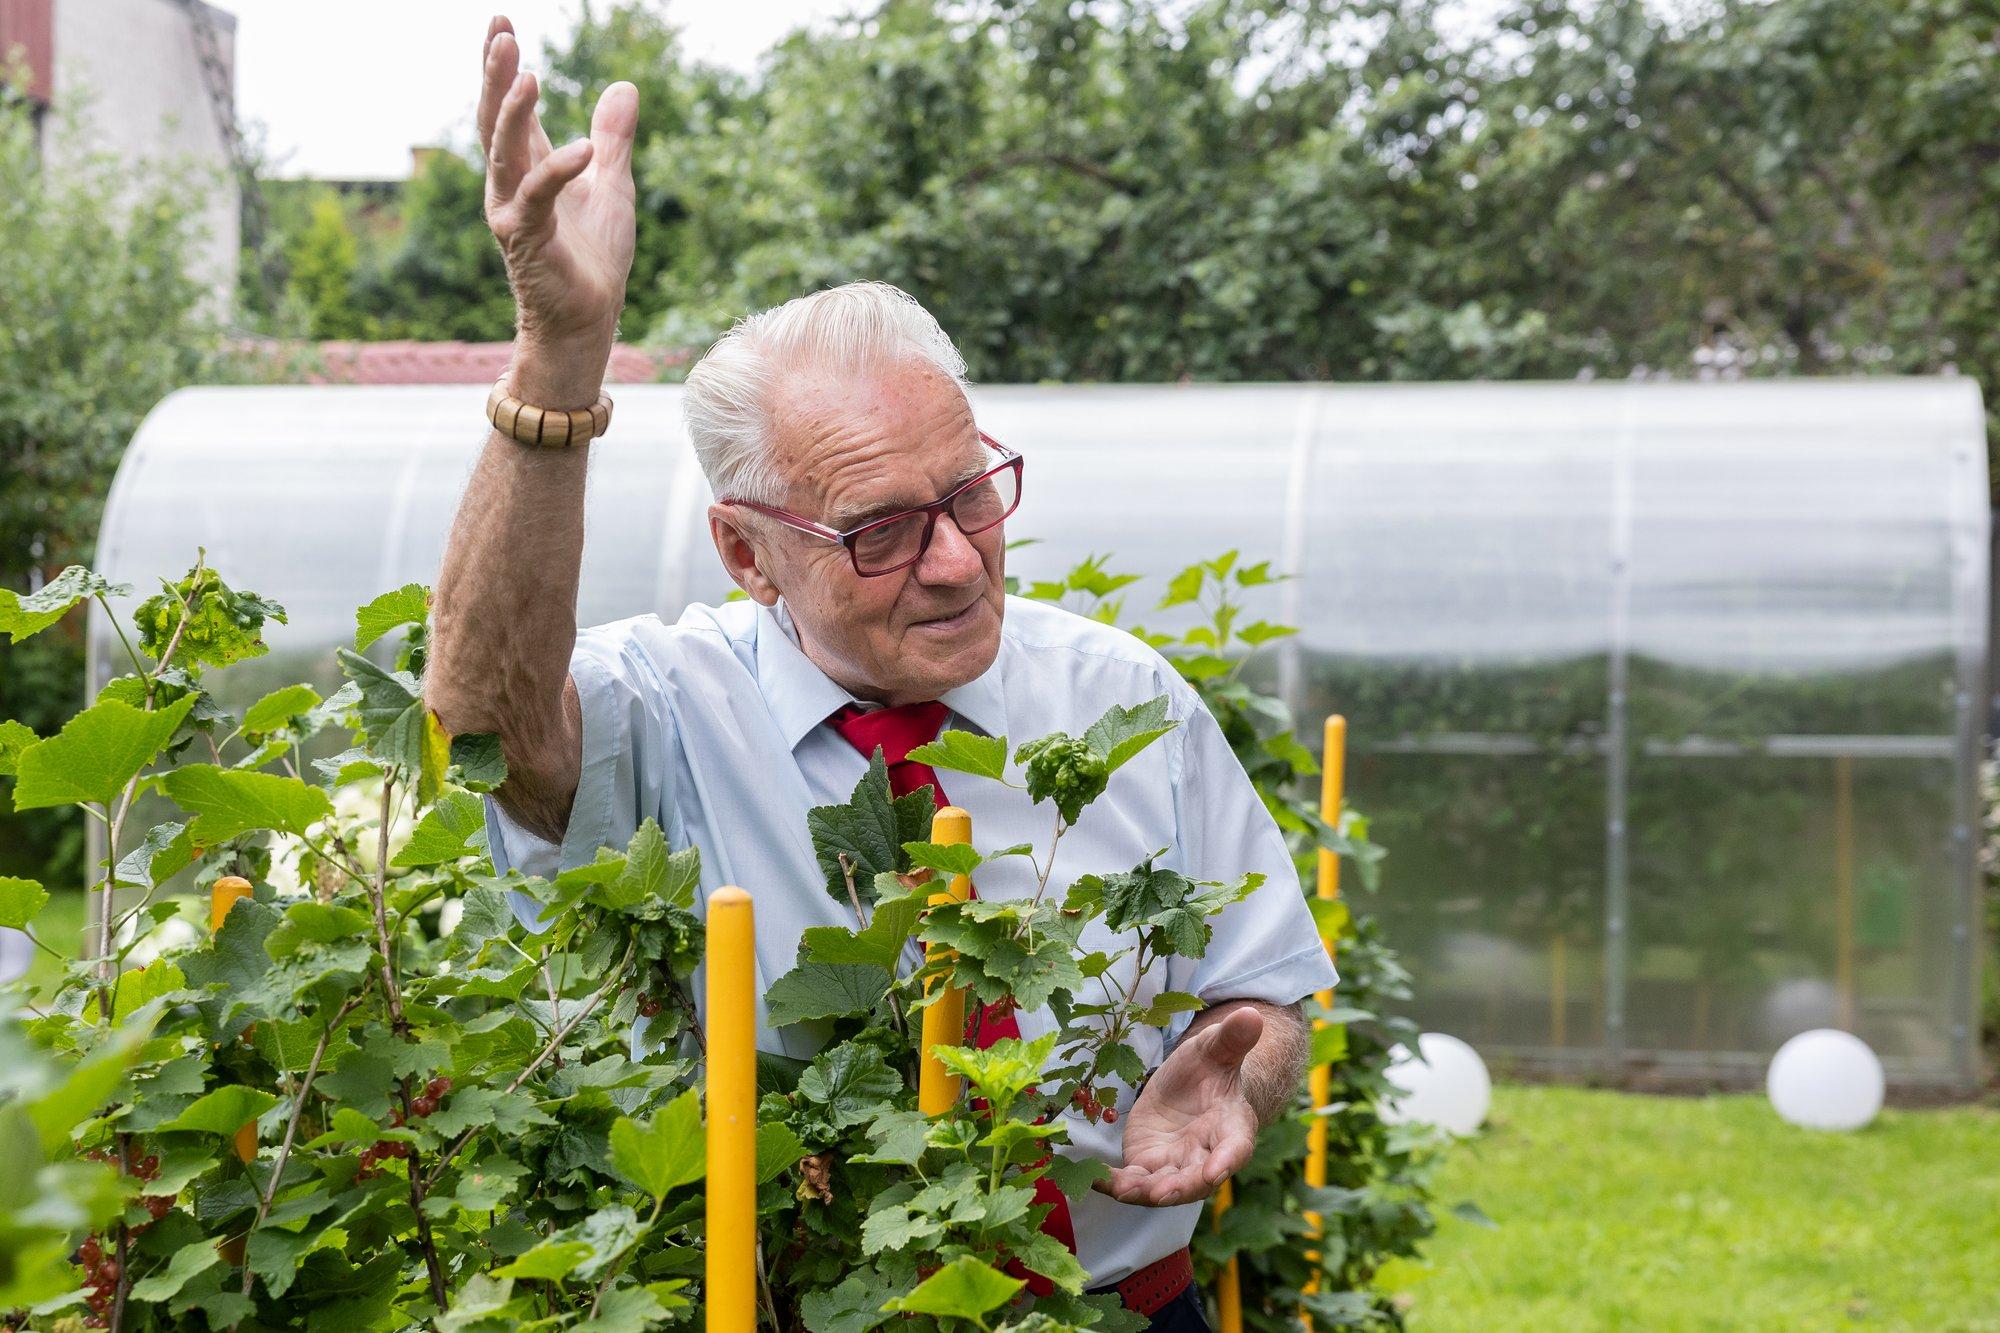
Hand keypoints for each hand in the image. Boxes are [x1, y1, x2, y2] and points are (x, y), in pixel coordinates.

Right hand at [477, 16, 636, 380]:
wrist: (590, 318)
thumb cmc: (594, 257)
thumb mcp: (612, 185)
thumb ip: (613, 138)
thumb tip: (625, 87)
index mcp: (529, 166)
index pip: (511, 107)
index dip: (504, 67)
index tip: (501, 23)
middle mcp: (510, 184)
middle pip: (495, 120)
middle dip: (496, 76)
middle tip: (502, 33)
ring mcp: (513, 211)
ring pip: (504, 152)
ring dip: (514, 113)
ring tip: (528, 74)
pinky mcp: (528, 240)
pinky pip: (539, 197)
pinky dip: (558, 170)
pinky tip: (581, 148)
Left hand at [1098, 1006, 1264, 1207]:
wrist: (1189, 1086)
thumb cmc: (1209, 1068)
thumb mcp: (1216, 1049)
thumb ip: (1232, 1038)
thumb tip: (1251, 1014)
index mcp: (1231, 1128)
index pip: (1234, 1149)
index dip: (1226, 1161)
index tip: (1215, 1172)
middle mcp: (1206, 1156)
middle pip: (1196, 1180)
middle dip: (1179, 1188)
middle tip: (1160, 1193)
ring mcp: (1175, 1166)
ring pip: (1162, 1187)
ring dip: (1143, 1192)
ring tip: (1122, 1190)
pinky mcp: (1147, 1166)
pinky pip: (1131, 1181)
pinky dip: (1113, 1183)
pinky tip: (1091, 1177)